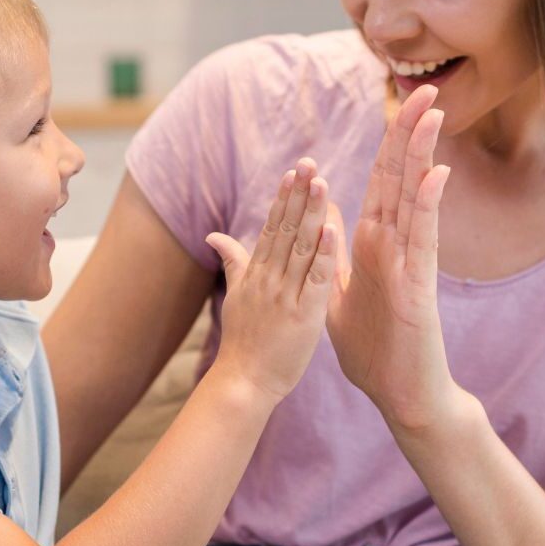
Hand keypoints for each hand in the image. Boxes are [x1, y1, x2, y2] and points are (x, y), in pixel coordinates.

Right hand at [207, 158, 336, 403]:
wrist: (243, 382)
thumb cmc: (243, 340)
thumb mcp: (234, 295)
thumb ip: (231, 260)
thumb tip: (213, 234)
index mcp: (256, 274)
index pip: (271, 228)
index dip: (283, 198)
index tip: (294, 171)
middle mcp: (268, 279)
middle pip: (285, 230)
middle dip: (298, 195)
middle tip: (309, 163)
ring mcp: (285, 296)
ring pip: (300, 248)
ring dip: (311, 214)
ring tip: (321, 183)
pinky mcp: (303, 317)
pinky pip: (315, 281)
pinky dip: (324, 255)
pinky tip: (332, 229)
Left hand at [327, 85, 461, 430]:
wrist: (398, 393)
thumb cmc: (371, 347)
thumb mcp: (335, 292)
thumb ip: (330, 255)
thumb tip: (323, 221)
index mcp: (368, 243)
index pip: (378, 184)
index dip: (386, 145)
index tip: (396, 107)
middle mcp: (390, 244)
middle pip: (398, 179)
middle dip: (408, 134)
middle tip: (422, 90)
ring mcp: (407, 262)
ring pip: (413, 199)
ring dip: (421, 156)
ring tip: (432, 113)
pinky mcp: (418, 286)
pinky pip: (422, 241)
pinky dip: (427, 207)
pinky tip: (434, 174)